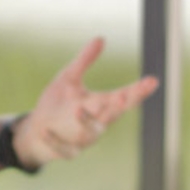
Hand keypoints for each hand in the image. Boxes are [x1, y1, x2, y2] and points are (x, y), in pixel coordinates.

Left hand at [10, 38, 160, 168]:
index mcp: (100, 104)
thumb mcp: (69, 78)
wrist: (36, 132)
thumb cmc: (57, 104)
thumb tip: (100, 38)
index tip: (153, 81)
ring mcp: (82, 139)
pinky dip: (55, 141)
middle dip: (119, 107)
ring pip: (89, 133)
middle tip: (125, 96)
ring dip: (85, 122)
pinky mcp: (66, 151)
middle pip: (112, 115)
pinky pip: (63, 148)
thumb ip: (85, 61)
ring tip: (77, 108)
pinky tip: (45, 130)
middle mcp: (96, 123)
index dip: (138, 91)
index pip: (124, 97)